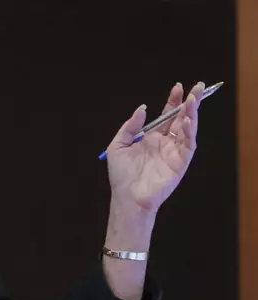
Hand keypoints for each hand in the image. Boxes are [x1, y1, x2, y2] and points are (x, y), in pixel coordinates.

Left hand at [106, 82, 204, 213]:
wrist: (127, 197)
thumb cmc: (121, 175)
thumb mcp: (118, 145)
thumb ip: (130, 126)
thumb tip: (142, 108)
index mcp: (151, 138)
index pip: (166, 116)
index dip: (172, 101)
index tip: (177, 87)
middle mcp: (165, 143)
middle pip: (180, 118)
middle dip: (190, 102)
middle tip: (197, 86)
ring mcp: (174, 152)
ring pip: (187, 129)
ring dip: (192, 114)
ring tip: (194, 99)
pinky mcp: (180, 163)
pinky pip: (188, 145)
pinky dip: (189, 132)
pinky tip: (187, 120)